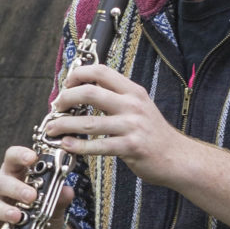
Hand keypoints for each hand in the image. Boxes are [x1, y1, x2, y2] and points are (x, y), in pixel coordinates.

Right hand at [0, 145, 75, 228]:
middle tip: (31, 197)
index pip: (13, 157)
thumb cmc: (41, 207)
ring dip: (3, 210)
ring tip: (17, 217)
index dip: (21, 155)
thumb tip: (67, 191)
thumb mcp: (55, 202)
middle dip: (16, 189)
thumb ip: (59, 196)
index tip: (32, 158)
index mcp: (15, 171)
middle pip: (1, 181)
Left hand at [46, 63, 186, 183]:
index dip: (78, 74)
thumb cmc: (154, 134)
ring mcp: (132, 126)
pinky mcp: (130, 147)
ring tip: (52, 129)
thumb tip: (85, 91)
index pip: (100, 71)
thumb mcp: (139, 106)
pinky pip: (98, 145)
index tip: (66, 84)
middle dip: (66, 99)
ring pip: (88, 122)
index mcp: (133, 91)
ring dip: (64, 125)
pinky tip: (66, 145)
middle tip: (56, 107)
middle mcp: (132, 105)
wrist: (177, 157)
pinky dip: (78, 145)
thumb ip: (116, 97)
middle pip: (90, 92)